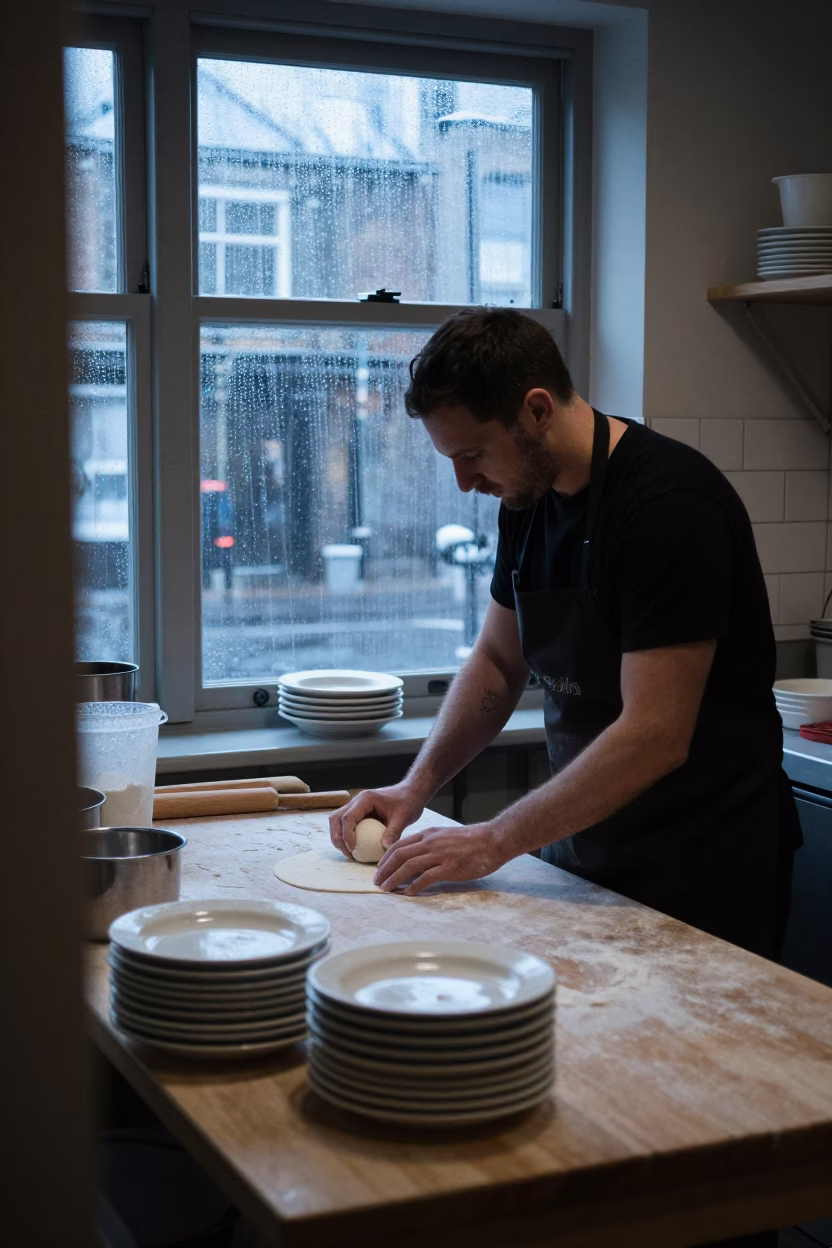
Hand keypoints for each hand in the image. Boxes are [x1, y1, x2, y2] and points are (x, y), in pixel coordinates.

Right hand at [329, 783, 426, 858]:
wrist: (411, 792)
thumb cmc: (408, 801)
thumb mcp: (403, 817)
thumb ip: (393, 832)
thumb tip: (384, 848)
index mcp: (366, 799)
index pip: (348, 817)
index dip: (347, 835)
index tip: (352, 849)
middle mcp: (357, 800)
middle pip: (336, 818)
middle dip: (337, 837)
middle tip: (347, 853)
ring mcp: (356, 805)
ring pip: (337, 820)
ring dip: (338, 837)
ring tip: (348, 853)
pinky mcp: (359, 812)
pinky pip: (346, 823)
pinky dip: (345, 835)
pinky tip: (354, 848)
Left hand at [373, 822, 507, 895]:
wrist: (493, 839)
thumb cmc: (472, 840)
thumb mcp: (445, 836)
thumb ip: (430, 845)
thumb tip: (415, 859)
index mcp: (429, 834)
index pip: (399, 845)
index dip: (385, 858)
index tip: (379, 869)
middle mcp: (431, 842)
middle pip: (399, 855)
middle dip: (384, 869)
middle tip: (377, 882)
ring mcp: (440, 854)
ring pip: (409, 866)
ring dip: (394, 878)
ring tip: (386, 889)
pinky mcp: (450, 867)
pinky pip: (427, 877)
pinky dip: (415, 886)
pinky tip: (408, 893)